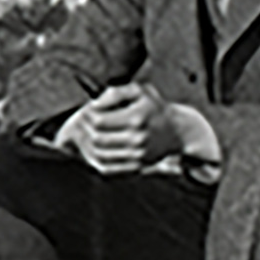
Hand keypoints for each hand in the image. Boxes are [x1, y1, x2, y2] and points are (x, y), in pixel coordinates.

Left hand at [67, 84, 186, 174]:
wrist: (177, 131)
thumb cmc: (155, 108)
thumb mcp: (139, 91)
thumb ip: (115, 93)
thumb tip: (94, 104)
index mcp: (136, 118)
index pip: (99, 121)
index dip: (88, 115)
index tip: (87, 110)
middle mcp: (137, 139)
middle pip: (98, 139)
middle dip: (85, 130)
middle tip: (82, 122)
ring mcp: (137, 155)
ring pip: (99, 155)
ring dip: (87, 145)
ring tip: (85, 135)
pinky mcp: (136, 166)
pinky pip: (108, 168)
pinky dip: (95, 160)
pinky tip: (93, 148)